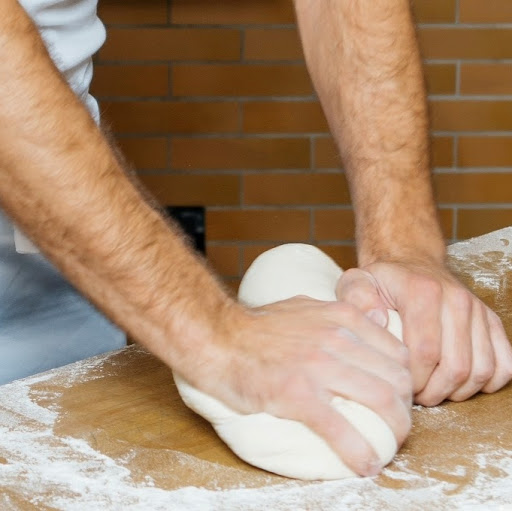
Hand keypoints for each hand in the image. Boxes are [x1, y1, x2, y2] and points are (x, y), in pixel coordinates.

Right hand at [190, 296, 411, 475]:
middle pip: (397, 379)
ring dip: (394, 432)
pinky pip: (342, 429)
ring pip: (381, 401)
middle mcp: (337, 338)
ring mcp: (318, 366)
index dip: (404, 381)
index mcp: (341, 317)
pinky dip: (360, 452)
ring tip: (388, 447)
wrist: (219, 338)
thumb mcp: (305, 307)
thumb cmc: (259, 327)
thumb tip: (371, 325)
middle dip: (405, 408)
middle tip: (396, 426)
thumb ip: (338, 316)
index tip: (396, 398)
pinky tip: (365, 464)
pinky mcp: (297, 395)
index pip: (397, 352)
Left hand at [336, 261, 511, 406]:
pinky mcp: (491, 321)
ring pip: (482, 370)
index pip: (425, 351)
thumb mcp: (357, 282)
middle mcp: (456, 299)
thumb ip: (356, 298)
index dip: (413, 379)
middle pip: (456, 366)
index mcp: (422, 290)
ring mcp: (477, 310)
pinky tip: (459, 383)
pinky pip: (504, 365)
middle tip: (414, 394)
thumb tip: (377, 322)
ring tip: (432, 390)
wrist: (411, 264)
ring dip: (457, 391)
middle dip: (433, 392)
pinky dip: (486, 384)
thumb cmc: (383, 281)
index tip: (398, 383)